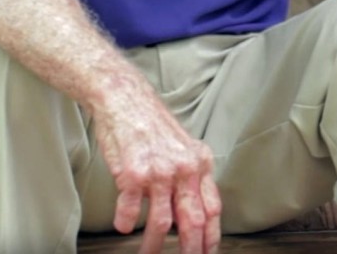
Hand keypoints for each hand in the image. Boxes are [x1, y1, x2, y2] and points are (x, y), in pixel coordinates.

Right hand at [93, 86, 221, 253]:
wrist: (126, 100)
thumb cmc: (151, 125)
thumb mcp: (183, 147)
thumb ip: (191, 177)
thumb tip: (193, 210)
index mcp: (199, 163)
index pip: (212, 208)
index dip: (211, 236)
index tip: (208, 252)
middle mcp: (184, 168)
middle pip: (193, 221)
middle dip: (190, 249)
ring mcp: (159, 172)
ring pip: (162, 223)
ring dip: (153, 245)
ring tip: (146, 253)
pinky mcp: (133, 173)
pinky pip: (131, 211)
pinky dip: (126, 223)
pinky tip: (123, 226)